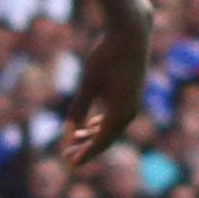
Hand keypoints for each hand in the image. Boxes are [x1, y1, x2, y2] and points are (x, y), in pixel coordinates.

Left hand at [55, 0, 151, 167]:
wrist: (131, 33)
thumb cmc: (106, 58)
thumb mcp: (88, 84)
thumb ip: (78, 109)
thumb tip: (69, 133)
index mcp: (120, 114)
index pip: (101, 143)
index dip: (85, 154)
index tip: (70, 164)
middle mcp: (129, 112)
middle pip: (105, 138)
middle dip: (86, 148)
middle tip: (66, 156)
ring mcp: (132, 103)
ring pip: (111, 128)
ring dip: (92, 135)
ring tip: (74, 141)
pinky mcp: (131, 94)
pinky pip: (115, 117)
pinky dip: (101, 124)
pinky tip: (89, 125)